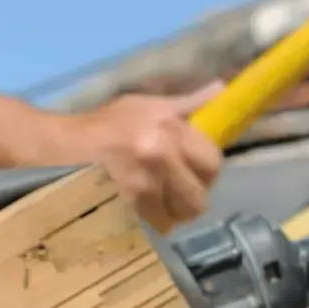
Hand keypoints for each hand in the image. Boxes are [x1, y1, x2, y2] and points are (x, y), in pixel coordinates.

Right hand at [68, 85, 224, 230]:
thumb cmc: (122, 117)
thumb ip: (192, 102)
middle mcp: (164, 156)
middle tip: (191, 191)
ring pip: (181, 212)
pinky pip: (158, 219)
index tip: (204, 171)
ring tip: (177, 205)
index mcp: (174, 130)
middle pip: (199, 195)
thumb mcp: (158, 103)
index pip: (212, 163)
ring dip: (182, 213)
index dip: (211, 171)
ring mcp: (148, 179)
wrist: (87, 136)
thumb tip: (222, 88)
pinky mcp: (133, 196)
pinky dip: (162, 219)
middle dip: (198, 197)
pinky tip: (160, 211)